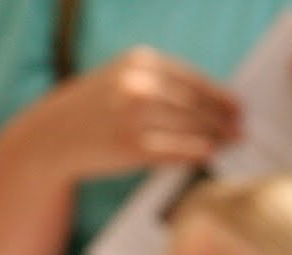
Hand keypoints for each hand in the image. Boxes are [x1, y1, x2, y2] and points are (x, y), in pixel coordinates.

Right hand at [26, 47, 241, 182]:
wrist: (50, 137)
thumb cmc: (93, 110)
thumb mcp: (122, 79)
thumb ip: (159, 82)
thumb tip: (210, 99)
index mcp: (140, 62)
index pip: (192, 79)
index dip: (220, 95)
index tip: (239, 106)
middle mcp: (139, 85)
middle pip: (195, 103)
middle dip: (223, 118)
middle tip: (241, 129)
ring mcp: (135, 117)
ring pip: (189, 127)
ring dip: (215, 136)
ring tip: (229, 143)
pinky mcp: (131, 147)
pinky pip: (174, 151)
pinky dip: (195, 153)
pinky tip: (208, 154)